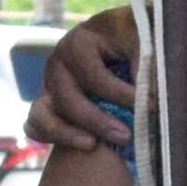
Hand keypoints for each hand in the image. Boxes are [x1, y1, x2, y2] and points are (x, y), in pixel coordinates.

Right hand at [28, 1, 139, 156]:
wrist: (119, 42)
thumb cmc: (133, 39)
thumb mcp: (142, 41)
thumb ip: (146, 62)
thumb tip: (147, 93)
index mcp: (79, 42)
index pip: (95, 76)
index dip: (122, 95)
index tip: (151, 107)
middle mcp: (58, 62)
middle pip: (67, 99)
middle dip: (97, 121)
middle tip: (126, 136)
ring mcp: (48, 84)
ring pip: (42, 114)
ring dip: (67, 134)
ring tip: (93, 145)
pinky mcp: (46, 104)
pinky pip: (35, 125)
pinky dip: (50, 137)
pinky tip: (81, 144)